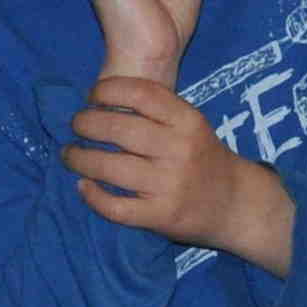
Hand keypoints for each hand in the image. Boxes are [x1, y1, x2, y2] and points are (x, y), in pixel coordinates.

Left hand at [65, 76, 294, 271]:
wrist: (236, 205)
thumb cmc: (205, 159)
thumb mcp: (192, 126)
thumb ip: (158, 112)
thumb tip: (100, 101)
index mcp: (188, 121)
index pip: (142, 94)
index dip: (108, 90)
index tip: (92, 96)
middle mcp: (179, 150)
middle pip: (119, 129)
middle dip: (86, 123)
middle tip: (76, 125)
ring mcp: (169, 185)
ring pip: (109, 168)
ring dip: (80, 159)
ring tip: (70, 155)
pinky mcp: (160, 216)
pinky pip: (115, 207)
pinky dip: (93, 196)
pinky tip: (84, 187)